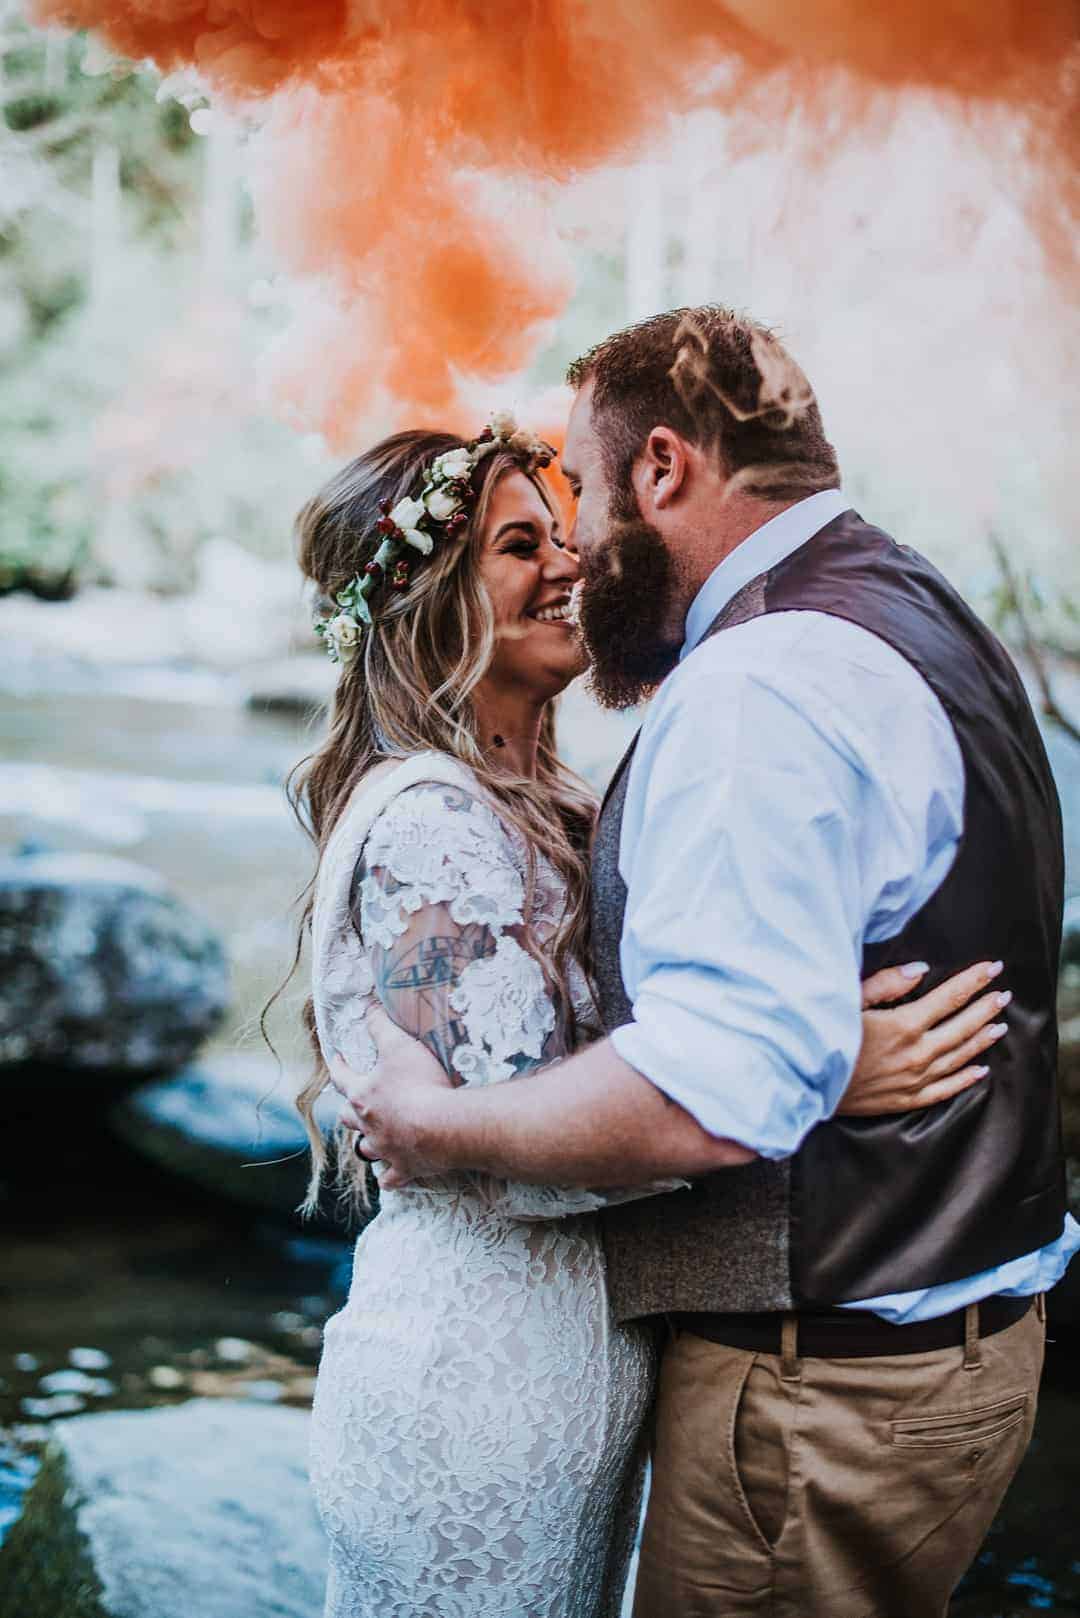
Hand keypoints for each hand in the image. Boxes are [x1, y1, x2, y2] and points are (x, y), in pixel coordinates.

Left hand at [331, 1007, 456, 1188]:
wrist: (443, 1126)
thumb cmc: (420, 1084)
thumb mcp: (400, 1045)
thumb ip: (381, 1025)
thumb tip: (367, 1006)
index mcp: (363, 1095)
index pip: (342, 1078)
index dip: (338, 1065)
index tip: (337, 1057)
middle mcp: (368, 1125)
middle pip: (349, 1118)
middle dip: (349, 1109)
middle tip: (353, 1102)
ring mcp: (385, 1149)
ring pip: (366, 1149)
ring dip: (366, 1143)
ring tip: (370, 1139)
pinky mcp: (405, 1167)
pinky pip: (391, 1178)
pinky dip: (389, 1176)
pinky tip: (390, 1175)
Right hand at [838, 959, 1009, 1115]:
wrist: (806, 1083)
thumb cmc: (823, 1037)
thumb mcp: (849, 1001)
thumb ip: (886, 984)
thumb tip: (920, 970)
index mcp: (904, 1024)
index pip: (950, 998)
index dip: (973, 981)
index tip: (993, 968)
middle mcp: (917, 1053)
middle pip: (962, 1027)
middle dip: (985, 1007)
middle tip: (1004, 994)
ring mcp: (915, 1079)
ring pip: (960, 1057)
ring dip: (982, 1039)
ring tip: (1000, 1025)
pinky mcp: (906, 1099)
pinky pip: (945, 1089)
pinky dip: (965, 1079)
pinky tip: (980, 1070)